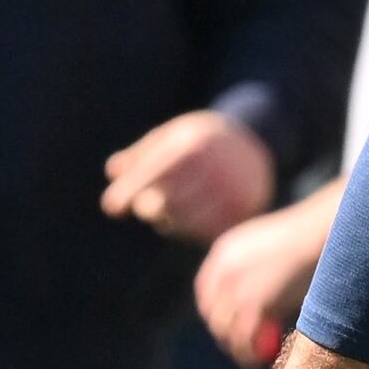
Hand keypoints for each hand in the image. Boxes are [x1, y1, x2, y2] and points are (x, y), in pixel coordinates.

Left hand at [103, 111, 275, 240]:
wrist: (258, 144)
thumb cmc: (202, 139)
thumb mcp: (173, 134)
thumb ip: (143, 153)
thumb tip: (114, 171)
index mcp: (197, 145)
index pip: (153, 174)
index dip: (127, 192)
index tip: (111, 207)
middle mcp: (218, 170)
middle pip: (165, 203)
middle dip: (146, 206)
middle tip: (143, 204)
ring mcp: (233, 195)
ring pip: (182, 222)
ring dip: (165, 219)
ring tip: (166, 207)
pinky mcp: (243, 215)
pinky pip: (202, 233)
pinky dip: (187, 229)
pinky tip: (187, 216)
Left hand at [195, 191, 332, 368]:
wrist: (324, 234)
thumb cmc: (309, 242)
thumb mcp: (271, 252)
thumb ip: (256, 274)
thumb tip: (259, 304)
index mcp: (224, 253)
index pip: (207, 292)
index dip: (215, 313)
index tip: (227, 327)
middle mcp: (223, 270)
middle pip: (213, 313)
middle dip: (225, 334)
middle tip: (241, 349)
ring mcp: (235, 288)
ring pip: (226, 329)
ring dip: (238, 347)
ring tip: (252, 359)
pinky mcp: (253, 304)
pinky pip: (243, 339)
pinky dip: (248, 355)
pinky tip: (258, 362)